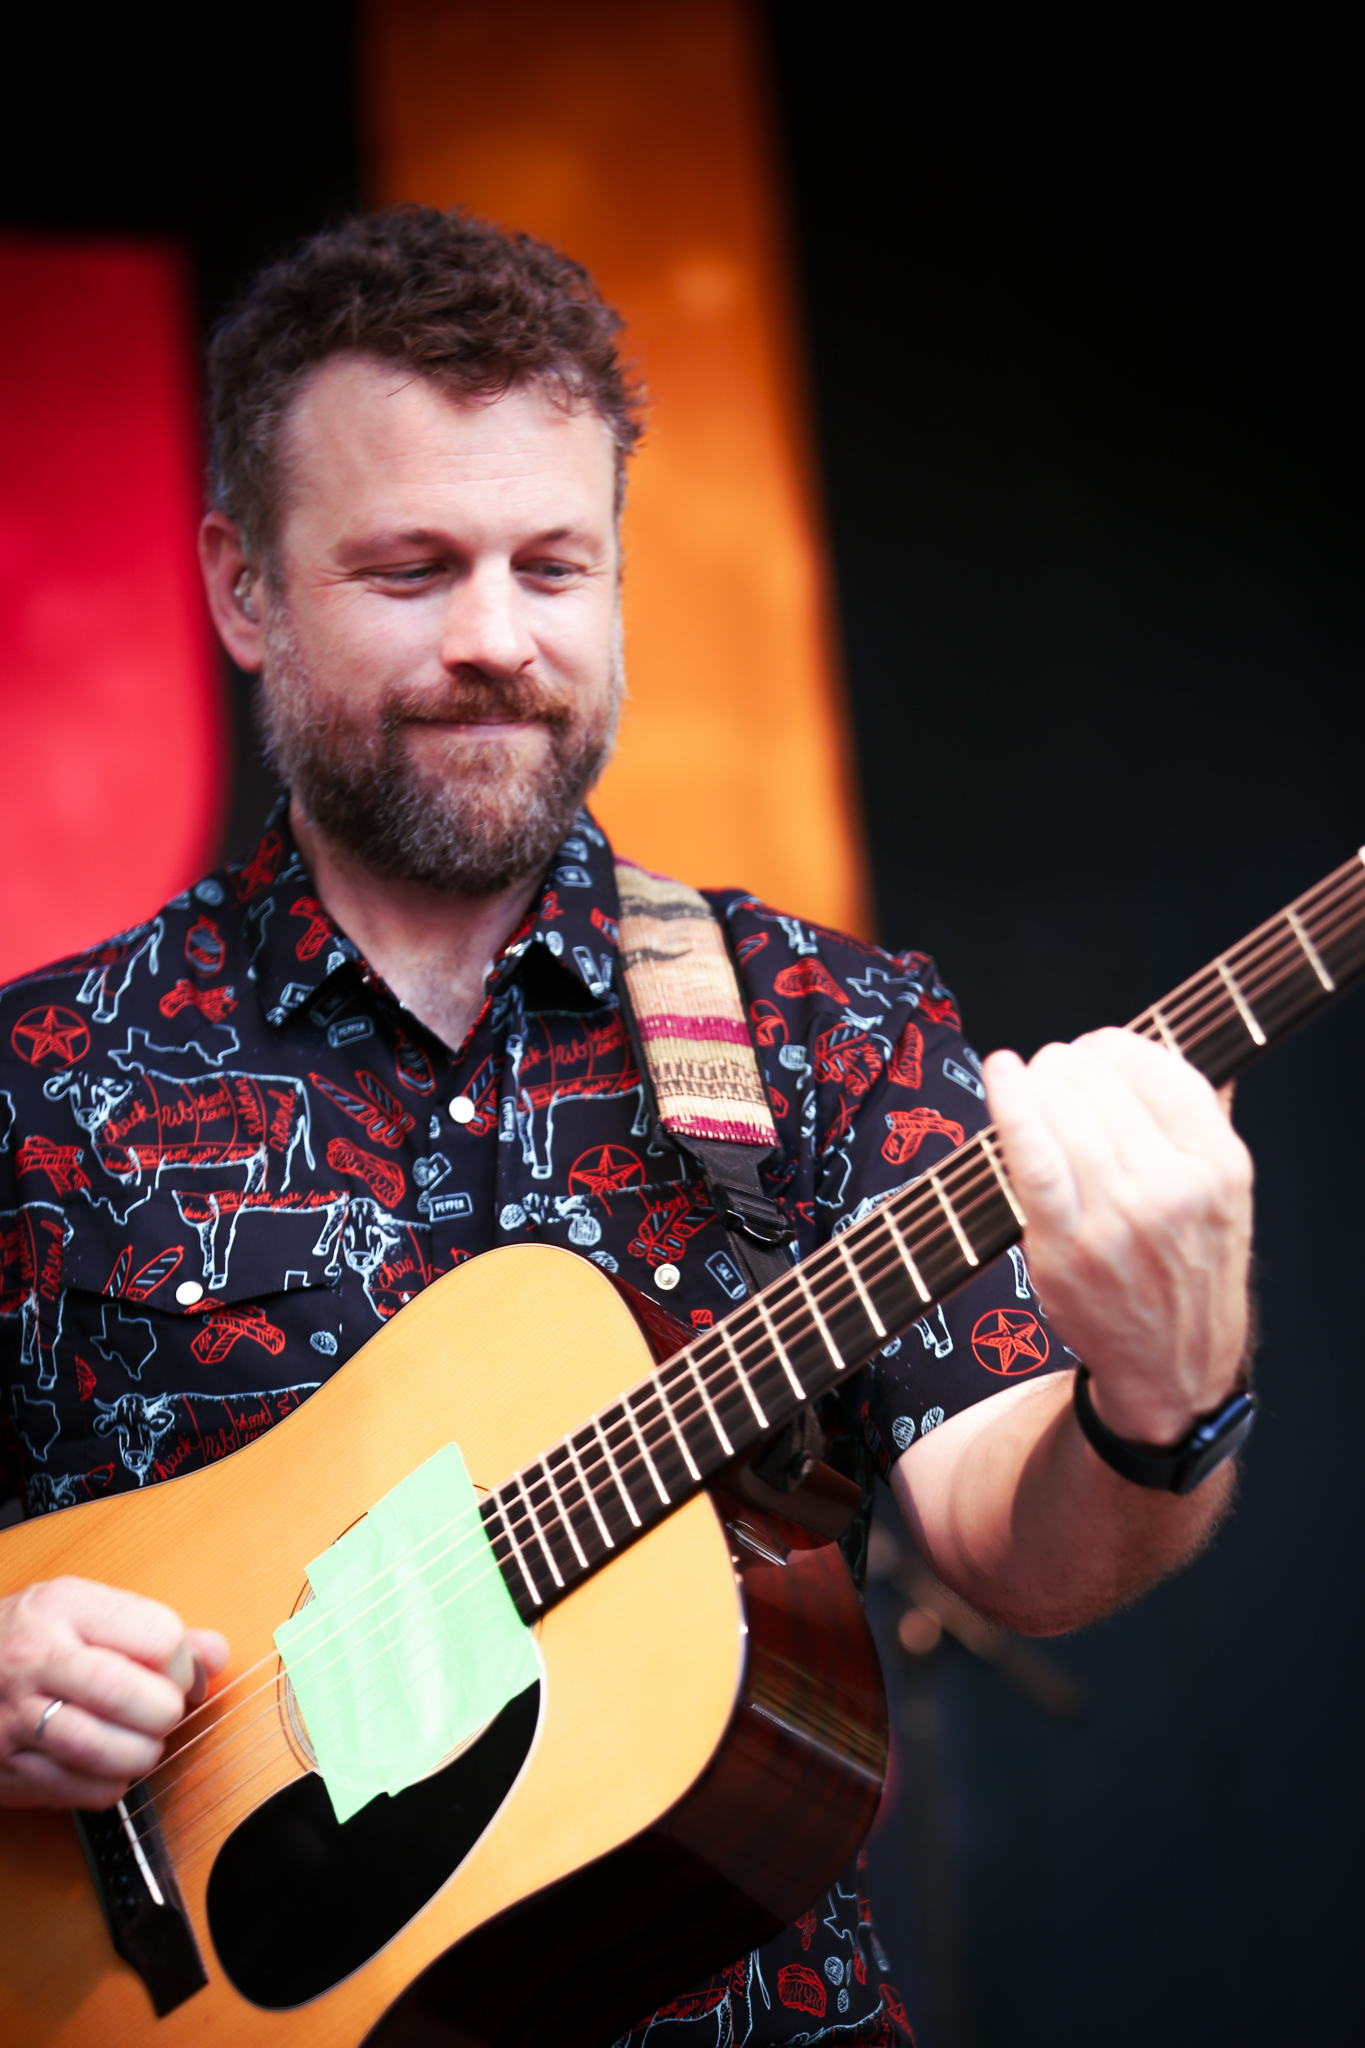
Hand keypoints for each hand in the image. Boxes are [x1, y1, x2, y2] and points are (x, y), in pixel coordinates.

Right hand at [0, 1577, 228, 1809]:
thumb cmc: (32, 1637)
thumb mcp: (86, 1611)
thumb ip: (154, 1631)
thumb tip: (215, 1655)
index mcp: (66, 1608)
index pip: (158, 1638)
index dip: (183, 1666)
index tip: (177, 1676)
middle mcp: (36, 1660)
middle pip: (129, 1696)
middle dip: (165, 1713)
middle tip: (162, 1712)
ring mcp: (15, 1717)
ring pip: (102, 1750)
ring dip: (140, 1754)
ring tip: (141, 1742)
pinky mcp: (7, 1768)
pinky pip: (78, 1790)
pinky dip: (108, 1787)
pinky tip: (107, 1767)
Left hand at [983, 1027, 1253, 1445]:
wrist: (1173, 1366)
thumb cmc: (1187, 1270)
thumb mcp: (1225, 1194)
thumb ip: (1204, 1122)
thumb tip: (1170, 1047)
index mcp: (1220, 1165)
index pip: (1160, 1069)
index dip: (1113, 1045)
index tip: (1091, 1047)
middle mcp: (1175, 1189)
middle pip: (1103, 1086)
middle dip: (1065, 1064)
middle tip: (1050, 1069)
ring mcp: (1119, 1220)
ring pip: (1065, 1112)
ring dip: (1037, 1082)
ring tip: (1027, 1080)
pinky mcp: (1067, 1246)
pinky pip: (1033, 1156)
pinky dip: (1010, 1107)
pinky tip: (1000, 1075)